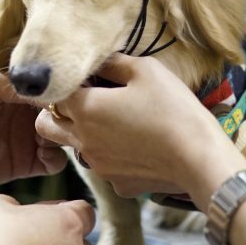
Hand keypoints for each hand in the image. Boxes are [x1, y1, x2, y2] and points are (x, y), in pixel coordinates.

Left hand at [0, 63, 67, 198]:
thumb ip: (17, 80)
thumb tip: (54, 84)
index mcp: (18, 84)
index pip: (53, 80)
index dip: (65, 85)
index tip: (69, 91)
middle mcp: (27, 108)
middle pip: (64, 109)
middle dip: (70, 112)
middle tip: (64, 117)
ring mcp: (28, 136)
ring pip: (64, 135)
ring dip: (64, 135)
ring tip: (47, 135)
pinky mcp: (27, 163)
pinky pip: (55, 161)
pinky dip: (57, 158)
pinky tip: (42, 154)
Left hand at [34, 54, 245, 205]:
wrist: (199, 157)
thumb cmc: (173, 108)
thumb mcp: (146, 70)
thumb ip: (114, 62)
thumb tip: (99, 60)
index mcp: (85, 109)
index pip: (54, 93)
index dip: (69, 83)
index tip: (90, 79)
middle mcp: (83, 140)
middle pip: (47, 125)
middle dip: (57, 112)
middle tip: (85, 102)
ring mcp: (98, 166)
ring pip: (73, 147)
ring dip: (83, 134)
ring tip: (115, 124)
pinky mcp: (116, 184)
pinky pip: (102, 166)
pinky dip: (110, 156)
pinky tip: (136, 147)